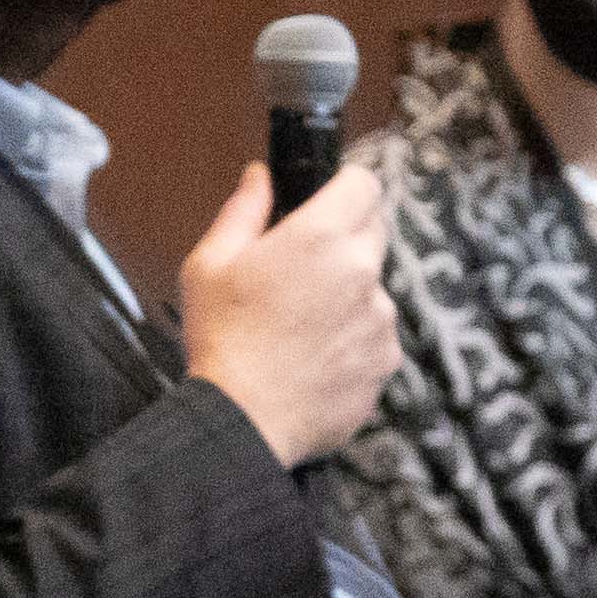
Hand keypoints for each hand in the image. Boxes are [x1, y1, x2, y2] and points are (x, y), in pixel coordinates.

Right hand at [178, 158, 397, 465]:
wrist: (242, 421)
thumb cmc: (221, 340)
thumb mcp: (210, 263)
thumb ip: (244, 209)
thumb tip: (260, 176)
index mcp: (320, 237)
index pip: (365, 184)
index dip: (345, 189)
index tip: (326, 203)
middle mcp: (362, 272)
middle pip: (373, 233)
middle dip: (343, 241)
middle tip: (301, 271)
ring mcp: (380, 320)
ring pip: (373, 288)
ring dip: (348, 295)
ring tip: (300, 326)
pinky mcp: (386, 361)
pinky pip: (376, 336)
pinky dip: (353, 341)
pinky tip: (314, 358)